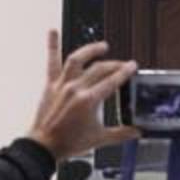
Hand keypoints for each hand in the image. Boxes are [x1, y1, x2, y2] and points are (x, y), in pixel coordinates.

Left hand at [28, 30, 138, 160]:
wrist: (43, 147)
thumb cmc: (68, 143)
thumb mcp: (100, 139)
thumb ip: (121, 134)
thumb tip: (137, 132)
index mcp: (89, 100)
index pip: (112, 80)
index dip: (125, 72)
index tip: (132, 66)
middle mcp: (76, 89)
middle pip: (100, 69)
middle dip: (115, 64)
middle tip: (123, 65)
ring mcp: (62, 85)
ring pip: (77, 59)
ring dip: (90, 50)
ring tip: (102, 46)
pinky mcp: (50, 85)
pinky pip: (51, 62)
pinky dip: (52, 46)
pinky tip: (53, 32)